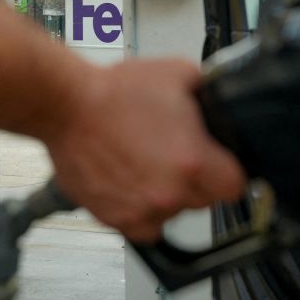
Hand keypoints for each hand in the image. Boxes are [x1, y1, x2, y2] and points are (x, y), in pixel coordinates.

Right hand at [43, 59, 245, 241]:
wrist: (65, 106)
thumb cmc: (113, 91)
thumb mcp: (178, 72)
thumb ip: (207, 92)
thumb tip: (218, 101)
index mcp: (194, 161)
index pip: (235, 185)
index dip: (227, 170)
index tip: (217, 162)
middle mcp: (170, 192)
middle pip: (204, 200)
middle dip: (195, 179)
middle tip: (173, 152)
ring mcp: (141, 209)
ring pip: (173, 213)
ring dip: (167, 194)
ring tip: (146, 162)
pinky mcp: (114, 217)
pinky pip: (143, 226)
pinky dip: (141, 210)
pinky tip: (133, 183)